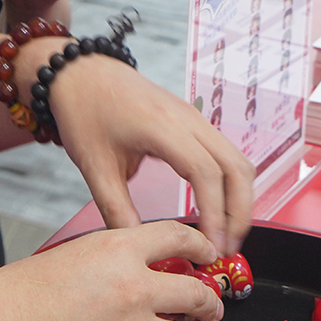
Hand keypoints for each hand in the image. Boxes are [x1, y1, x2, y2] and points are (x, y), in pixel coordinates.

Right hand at [0, 221, 224, 320]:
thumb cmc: (25, 292)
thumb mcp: (78, 252)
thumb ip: (119, 256)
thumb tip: (149, 266)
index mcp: (120, 250)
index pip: (179, 239)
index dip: (200, 248)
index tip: (207, 256)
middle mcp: (135, 289)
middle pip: (198, 294)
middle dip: (211, 302)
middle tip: (212, 306)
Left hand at [28, 47, 254, 256]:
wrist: (81, 73)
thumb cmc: (85, 111)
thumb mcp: (94, 167)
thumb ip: (117, 209)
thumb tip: (139, 244)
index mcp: (163, 127)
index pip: (206, 173)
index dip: (215, 213)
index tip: (212, 245)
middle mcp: (188, 119)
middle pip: (236, 167)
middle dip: (239, 211)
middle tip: (227, 248)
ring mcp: (195, 117)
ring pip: (237, 159)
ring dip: (239, 198)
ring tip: (226, 233)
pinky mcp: (193, 120)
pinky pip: (226, 152)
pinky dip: (230, 182)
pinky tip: (217, 207)